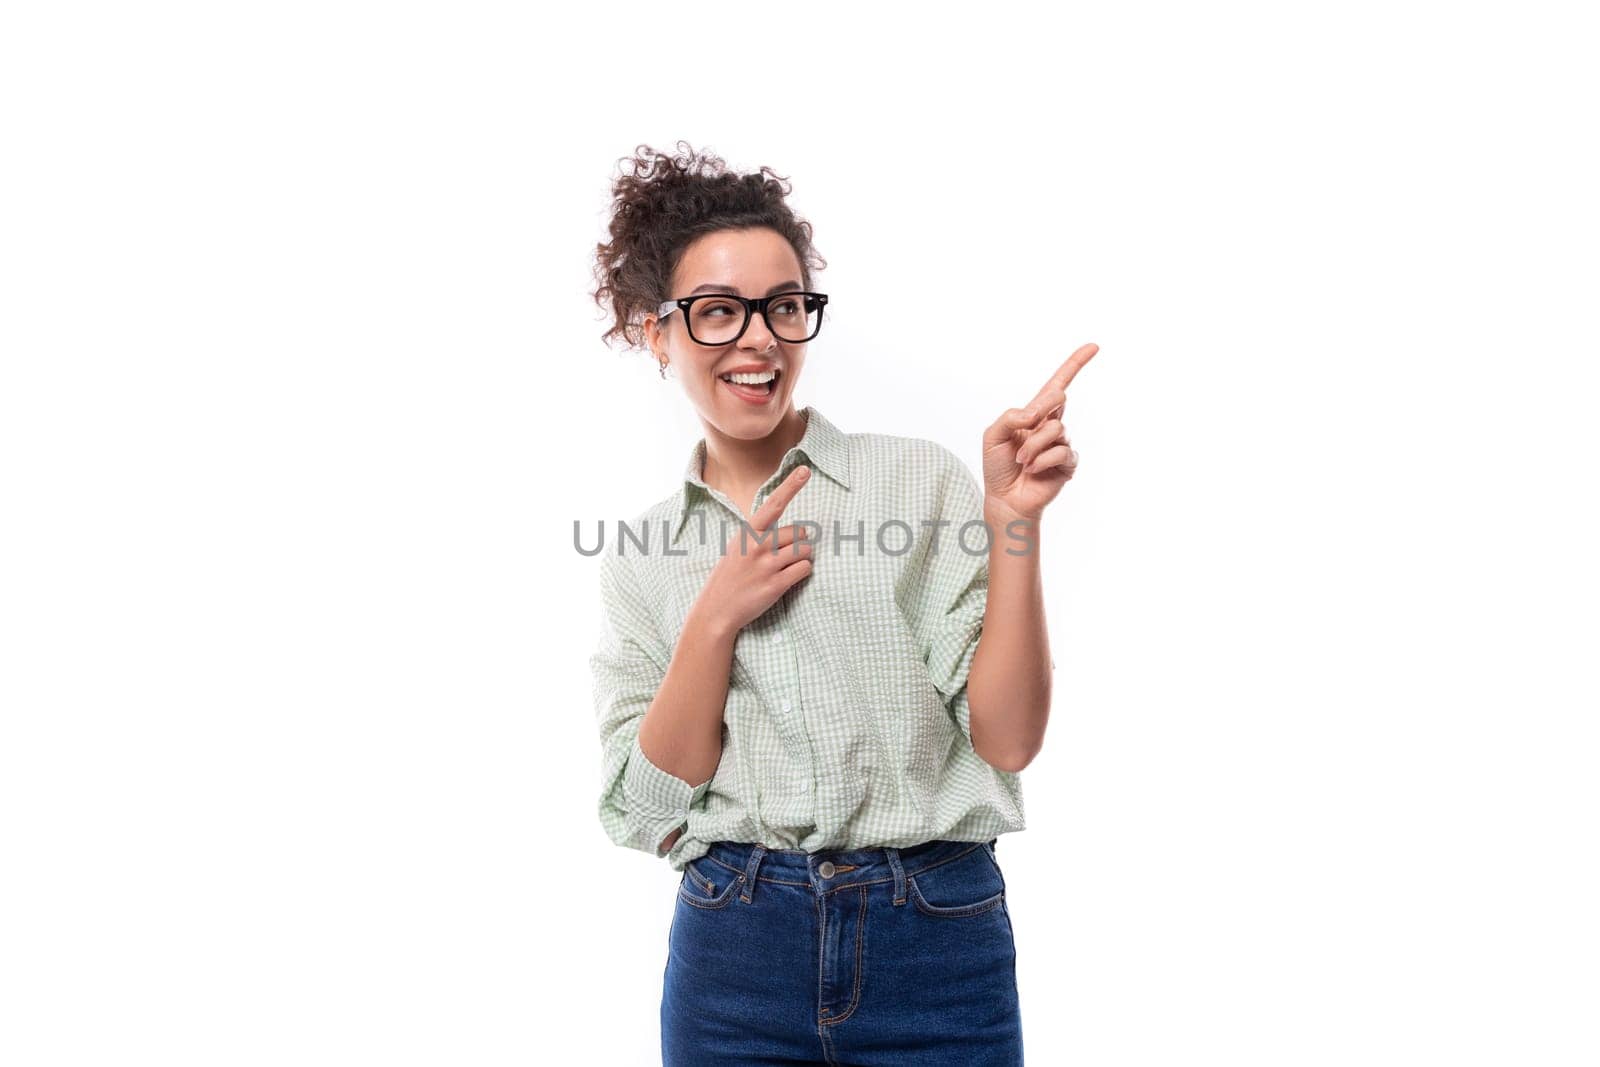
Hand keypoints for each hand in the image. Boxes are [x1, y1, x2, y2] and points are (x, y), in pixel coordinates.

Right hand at [692, 464, 816, 636]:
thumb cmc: (730, 576)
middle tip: (785, 555)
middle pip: (800, 532)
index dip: (791, 486)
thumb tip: (796, 530)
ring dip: (802, 559)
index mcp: (747, 533)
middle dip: (800, 543)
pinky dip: (802, 573)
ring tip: (784, 568)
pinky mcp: (776, 584)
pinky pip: (805, 569)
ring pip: (806, 550)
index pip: (773, 504)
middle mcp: (757, 545)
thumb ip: (759, 535)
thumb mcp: (737, 547)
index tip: (805, 469)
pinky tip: (788, 579)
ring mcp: (767, 565)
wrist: (717, 610)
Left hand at [981, 343, 1098, 522]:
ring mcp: (1061, 444)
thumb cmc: (998, 467)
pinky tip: (1033, 470)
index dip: (1075, 364)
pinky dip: (1042, 461)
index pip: (1057, 384)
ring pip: (1055, 429)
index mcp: (1034, 414)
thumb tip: (1037, 412)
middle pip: (1058, 398)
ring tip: (1022, 461)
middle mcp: (1051, 425)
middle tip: (1024, 433)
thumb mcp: (992, 435)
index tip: (1094, 346)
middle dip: (1040, 410)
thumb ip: (1012, 416)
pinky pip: (1061, 452)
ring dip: (1033, 446)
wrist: (1004, 499)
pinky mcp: (1068, 464)